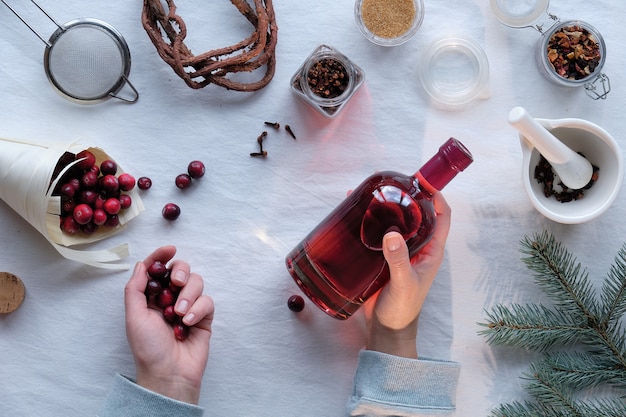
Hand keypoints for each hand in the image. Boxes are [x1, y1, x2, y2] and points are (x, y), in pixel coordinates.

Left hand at [124, 245, 214, 403]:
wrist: (170, 373)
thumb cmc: (148, 348)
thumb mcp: (133, 317)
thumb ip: (135, 288)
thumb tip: (142, 264)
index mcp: (151, 297)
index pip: (157, 269)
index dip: (162, 256)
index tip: (169, 249)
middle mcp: (170, 298)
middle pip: (181, 270)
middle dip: (181, 271)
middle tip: (176, 283)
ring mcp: (189, 306)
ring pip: (196, 283)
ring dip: (189, 295)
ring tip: (180, 314)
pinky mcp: (204, 317)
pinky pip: (208, 301)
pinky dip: (199, 309)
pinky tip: (189, 323)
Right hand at [364, 192, 450, 358]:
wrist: (386, 330)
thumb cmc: (403, 310)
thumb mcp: (403, 284)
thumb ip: (398, 261)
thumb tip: (392, 234)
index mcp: (431, 251)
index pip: (441, 217)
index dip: (437, 196)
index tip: (423, 180)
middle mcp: (417, 248)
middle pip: (416, 214)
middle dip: (406, 197)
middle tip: (390, 182)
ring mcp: (399, 252)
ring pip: (396, 222)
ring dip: (386, 207)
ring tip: (371, 193)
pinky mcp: (381, 257)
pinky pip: (378, 234)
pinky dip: (369, 222)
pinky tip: (355, 214)